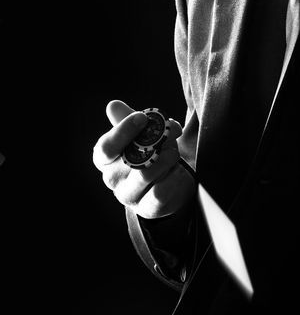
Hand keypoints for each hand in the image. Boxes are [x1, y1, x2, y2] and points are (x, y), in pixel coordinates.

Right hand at [92, 98, 195, 219]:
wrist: (170, 179)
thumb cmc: (151, 151)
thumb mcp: (142, 132)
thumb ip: (129, 119)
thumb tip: (113, 106)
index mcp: (105, 159)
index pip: (106, 148)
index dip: (123, 131)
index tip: (142, 118)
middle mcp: (112, 179)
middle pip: (131, 160)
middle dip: (156, 143)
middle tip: (172, 132)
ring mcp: (129, 196)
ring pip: (146, 176)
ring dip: (166, 159)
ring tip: (174, 153)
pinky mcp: (148, 209)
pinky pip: (160, 194)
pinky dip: (173, 178)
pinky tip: (179, 171)